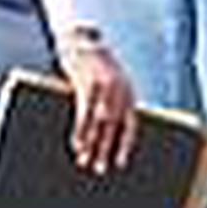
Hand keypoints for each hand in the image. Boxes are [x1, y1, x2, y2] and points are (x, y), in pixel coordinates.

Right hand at [57, 34, 138, 174]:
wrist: (81, 38)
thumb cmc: (93, 65)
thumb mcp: (107, 83)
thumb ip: (108, 103)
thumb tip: (103, 130)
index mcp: (128, 93)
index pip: (131, 124)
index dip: (125, 145)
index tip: (119, 164)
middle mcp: (120, 91)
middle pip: (114, 127)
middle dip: (106, 150)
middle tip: (98, 169)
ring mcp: (105, 86)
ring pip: (99, 122)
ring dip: (91, 143)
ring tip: (83, 160)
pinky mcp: (88, 82)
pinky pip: (84, 112)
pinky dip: (80, 130)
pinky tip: (76, 142)